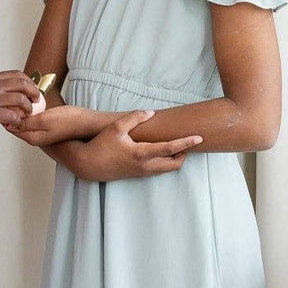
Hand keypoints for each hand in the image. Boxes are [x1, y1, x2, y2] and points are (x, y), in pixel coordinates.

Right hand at [0, 72, 40, 130]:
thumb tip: (5, 92)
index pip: (17, 74)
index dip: (29, 81)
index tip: (32, 89)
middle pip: (24, 84)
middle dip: (34, 93)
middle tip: (37, 101)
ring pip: (21, 100)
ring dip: (28, 108)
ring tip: (27, 114)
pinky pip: (13, 115)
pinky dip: (18, 120)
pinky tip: (15, 123)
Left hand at [9, 105, 107, 145]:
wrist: (87, 122)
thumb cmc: (69, 120)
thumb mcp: (44, 119)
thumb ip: (25, 122)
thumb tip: (9, 123)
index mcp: (31, 137)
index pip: (11, 126)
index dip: (8, 113)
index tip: (10, 101)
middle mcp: (34, 137)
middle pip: (16, 123)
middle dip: (14, 111)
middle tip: (18, 97)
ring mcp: (41, 133)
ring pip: (25, 120)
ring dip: (23, 110)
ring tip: (26, 99)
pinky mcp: (47, 127)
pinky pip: (34, 118)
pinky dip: (32, 110)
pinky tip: (37, 103)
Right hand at [69, 110, 201, 180]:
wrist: (88, 165)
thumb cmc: (101, 144)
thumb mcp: (116, 127)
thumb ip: (135, 118)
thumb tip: (151, 112)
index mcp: (142, 153)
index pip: (170, 149)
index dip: (186, 143)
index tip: (199, 138)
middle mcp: (145, 166)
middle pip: (174, 164)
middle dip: (184, 154)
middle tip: (188, 142)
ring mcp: (142, 172)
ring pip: (166, 169)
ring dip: (175, 159)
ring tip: (178, 146)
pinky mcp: (137, 175)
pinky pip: (158, 170)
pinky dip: (165, 162)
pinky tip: (162, 152)